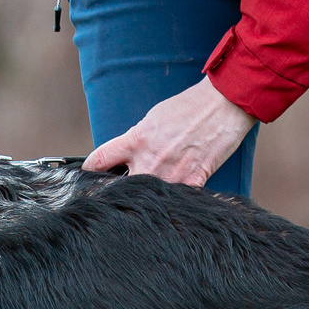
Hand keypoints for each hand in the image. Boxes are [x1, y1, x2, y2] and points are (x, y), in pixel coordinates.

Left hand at [83, 76, 257, 186]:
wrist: (222, 105)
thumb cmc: (188, 108)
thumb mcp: (152, 119)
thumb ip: (135, 141)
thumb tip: (124, 158)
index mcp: (135, 141)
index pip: (98, 161)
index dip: (87, 173)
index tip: (86, 179)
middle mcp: (149, 160)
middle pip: (119, 188)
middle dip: (116, 192)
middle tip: (117, 195)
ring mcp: (170, 174)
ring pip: (146, 198)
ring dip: (144, 199)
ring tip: (145, 200)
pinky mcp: (192, 182)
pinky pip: (175, 200)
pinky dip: (171, 202)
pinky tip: (169, 203)